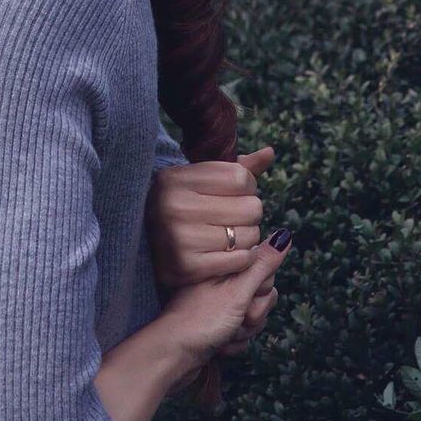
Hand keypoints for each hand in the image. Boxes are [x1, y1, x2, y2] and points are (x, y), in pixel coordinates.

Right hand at [146, 145, 275, 288]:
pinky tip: (225, 255)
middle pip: (250, 207)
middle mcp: (172, 205)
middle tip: (230, 219)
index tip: (233, 195)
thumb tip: (270, 152)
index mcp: (174, 178)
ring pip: (250, 235)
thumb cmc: (186, 210)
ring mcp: (177, 237)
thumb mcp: (203, 183)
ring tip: (227, 237)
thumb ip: (238, 168)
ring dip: (247, 239)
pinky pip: (241, 260)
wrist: (151, 254)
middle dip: (248, 214)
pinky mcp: (186, 267)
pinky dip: (241, 260)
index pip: (241, 177)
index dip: (246, 188)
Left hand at [157, 230, 292, 390]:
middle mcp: (222, 282)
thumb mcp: (237, 291)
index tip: (247, 298)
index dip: (261, 289)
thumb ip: (263, 264)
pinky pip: (241, 333)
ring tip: (225, 335)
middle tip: (237, 319)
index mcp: (225, 266)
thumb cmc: (202, 320)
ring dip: (244, 332)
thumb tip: (284, 234)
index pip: (264, 271)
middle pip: (261, 296)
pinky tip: (220, 346)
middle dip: (254, 314)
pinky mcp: (216, 324)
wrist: (173, 355)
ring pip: (253, 317)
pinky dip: (234, 342)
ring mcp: (218, 304)